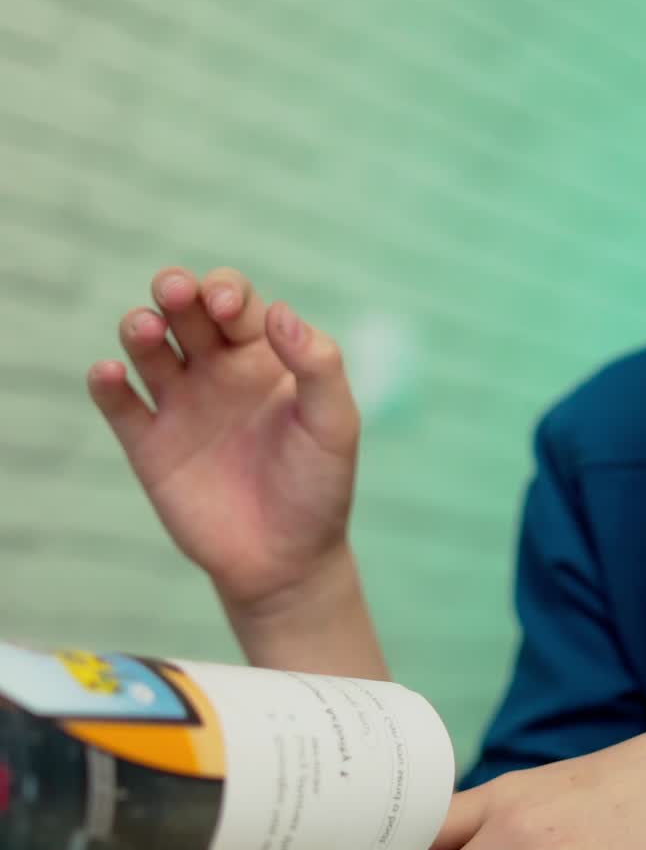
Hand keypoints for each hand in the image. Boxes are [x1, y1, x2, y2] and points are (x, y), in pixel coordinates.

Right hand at [87, 266, 361, 613]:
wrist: (287, 560)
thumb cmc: (319, 487)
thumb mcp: (335, 424)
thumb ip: (319, 366)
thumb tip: (281, 312)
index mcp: (266, 357)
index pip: (237, 302)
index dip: (226, 291)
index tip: (227, 308)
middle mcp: (219, 371)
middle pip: (185, 310)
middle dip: (175, 289)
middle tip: (175, 292)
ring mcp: (182, 405)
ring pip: (147, 346)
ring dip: (139, 327)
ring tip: (146, 330)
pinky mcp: (150, 445)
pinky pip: (119, 403)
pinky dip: (106, 383)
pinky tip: (110, 375)